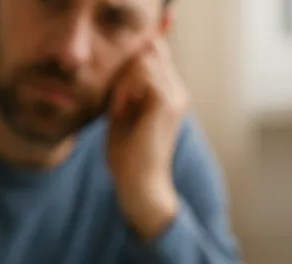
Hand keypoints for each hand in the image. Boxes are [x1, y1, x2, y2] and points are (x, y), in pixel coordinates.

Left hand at [106, 37, 188, 240]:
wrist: (139, 184)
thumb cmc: (127, 157)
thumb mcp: (122, 117)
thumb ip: (123, 92)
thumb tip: (115, 69)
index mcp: (169, 95)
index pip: (155, 54)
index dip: (131, 61)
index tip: (114, 93)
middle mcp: (177, 92)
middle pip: (151, 51)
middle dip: (124, 70)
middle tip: (113, 102)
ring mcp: (176, 96)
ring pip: (145, 59)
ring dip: (122, 81)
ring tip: (116, 109)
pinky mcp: (166, 103)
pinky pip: (143, 74)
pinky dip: (124, 89)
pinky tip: (118, 112)